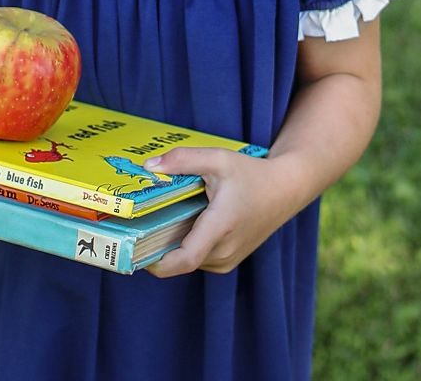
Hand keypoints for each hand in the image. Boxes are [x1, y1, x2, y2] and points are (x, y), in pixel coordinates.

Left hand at [144, 147, 302, 277]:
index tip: (135, 248)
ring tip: (169, 217)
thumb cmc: (251, 174)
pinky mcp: (229, 261)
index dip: (155, 262)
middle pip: (180, 260)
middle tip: (143, 222)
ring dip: (174, 245)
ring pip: (189, 261)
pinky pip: (199, 259)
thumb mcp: (218, 158)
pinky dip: (188, 246)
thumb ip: (183, 160)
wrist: (285, 190)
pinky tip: (188, 222)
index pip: (183, 260)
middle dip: (159, 245)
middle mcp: (224, 251)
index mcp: (220, 227)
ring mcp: (228, 260)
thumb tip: (149, 166)